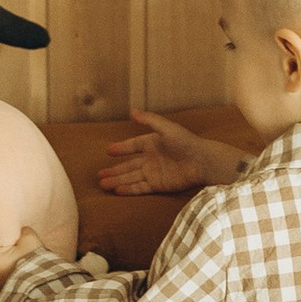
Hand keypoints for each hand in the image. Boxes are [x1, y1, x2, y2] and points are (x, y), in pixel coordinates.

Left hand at [0, 222, 50, 291]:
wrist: (43, 289)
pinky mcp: (0, 292)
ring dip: (0, 264)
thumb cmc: (34, 265)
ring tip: (16, 262)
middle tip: (10, 248)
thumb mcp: (30, 240)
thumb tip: (20, 232)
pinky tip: (18, 273)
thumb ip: (22, 232)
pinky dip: (5, 275)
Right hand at [98, 109, 246, 195]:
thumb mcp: (166, 128)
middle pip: (128, 165)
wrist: (202, 161)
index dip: (121, 148)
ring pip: (131, 177)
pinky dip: (129, 189)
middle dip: (114, 170)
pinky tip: (117, 190)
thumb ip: (149, 120)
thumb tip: (132, 111)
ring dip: (117, 180)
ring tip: (102, 184)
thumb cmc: (186, 142)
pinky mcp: (159, 185)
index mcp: (152, 143)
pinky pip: (140, 187)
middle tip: (99, 174)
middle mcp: (151, 159)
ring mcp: (154, 173)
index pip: (133, 145)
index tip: (108, 151)